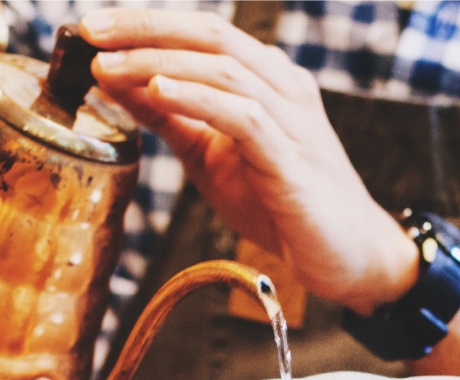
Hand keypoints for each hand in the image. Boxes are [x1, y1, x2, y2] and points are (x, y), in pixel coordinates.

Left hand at [80, 7, 417, 312]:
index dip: (145, 24)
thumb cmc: (286, 208)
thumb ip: (174, 121)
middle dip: (145, 28)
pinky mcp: (293, 162)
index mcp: (267, 82)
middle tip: (91, 32)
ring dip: (159, 62)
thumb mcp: (214, 159)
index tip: (92, 29)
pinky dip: (197, 99)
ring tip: (110, 67)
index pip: (202, 34)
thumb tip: (117, 85)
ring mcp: (293, 122)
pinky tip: (159, 93)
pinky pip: (242, 116)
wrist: (350, 256)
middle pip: (211, 34)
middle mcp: (284, 89)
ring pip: (224, 69)